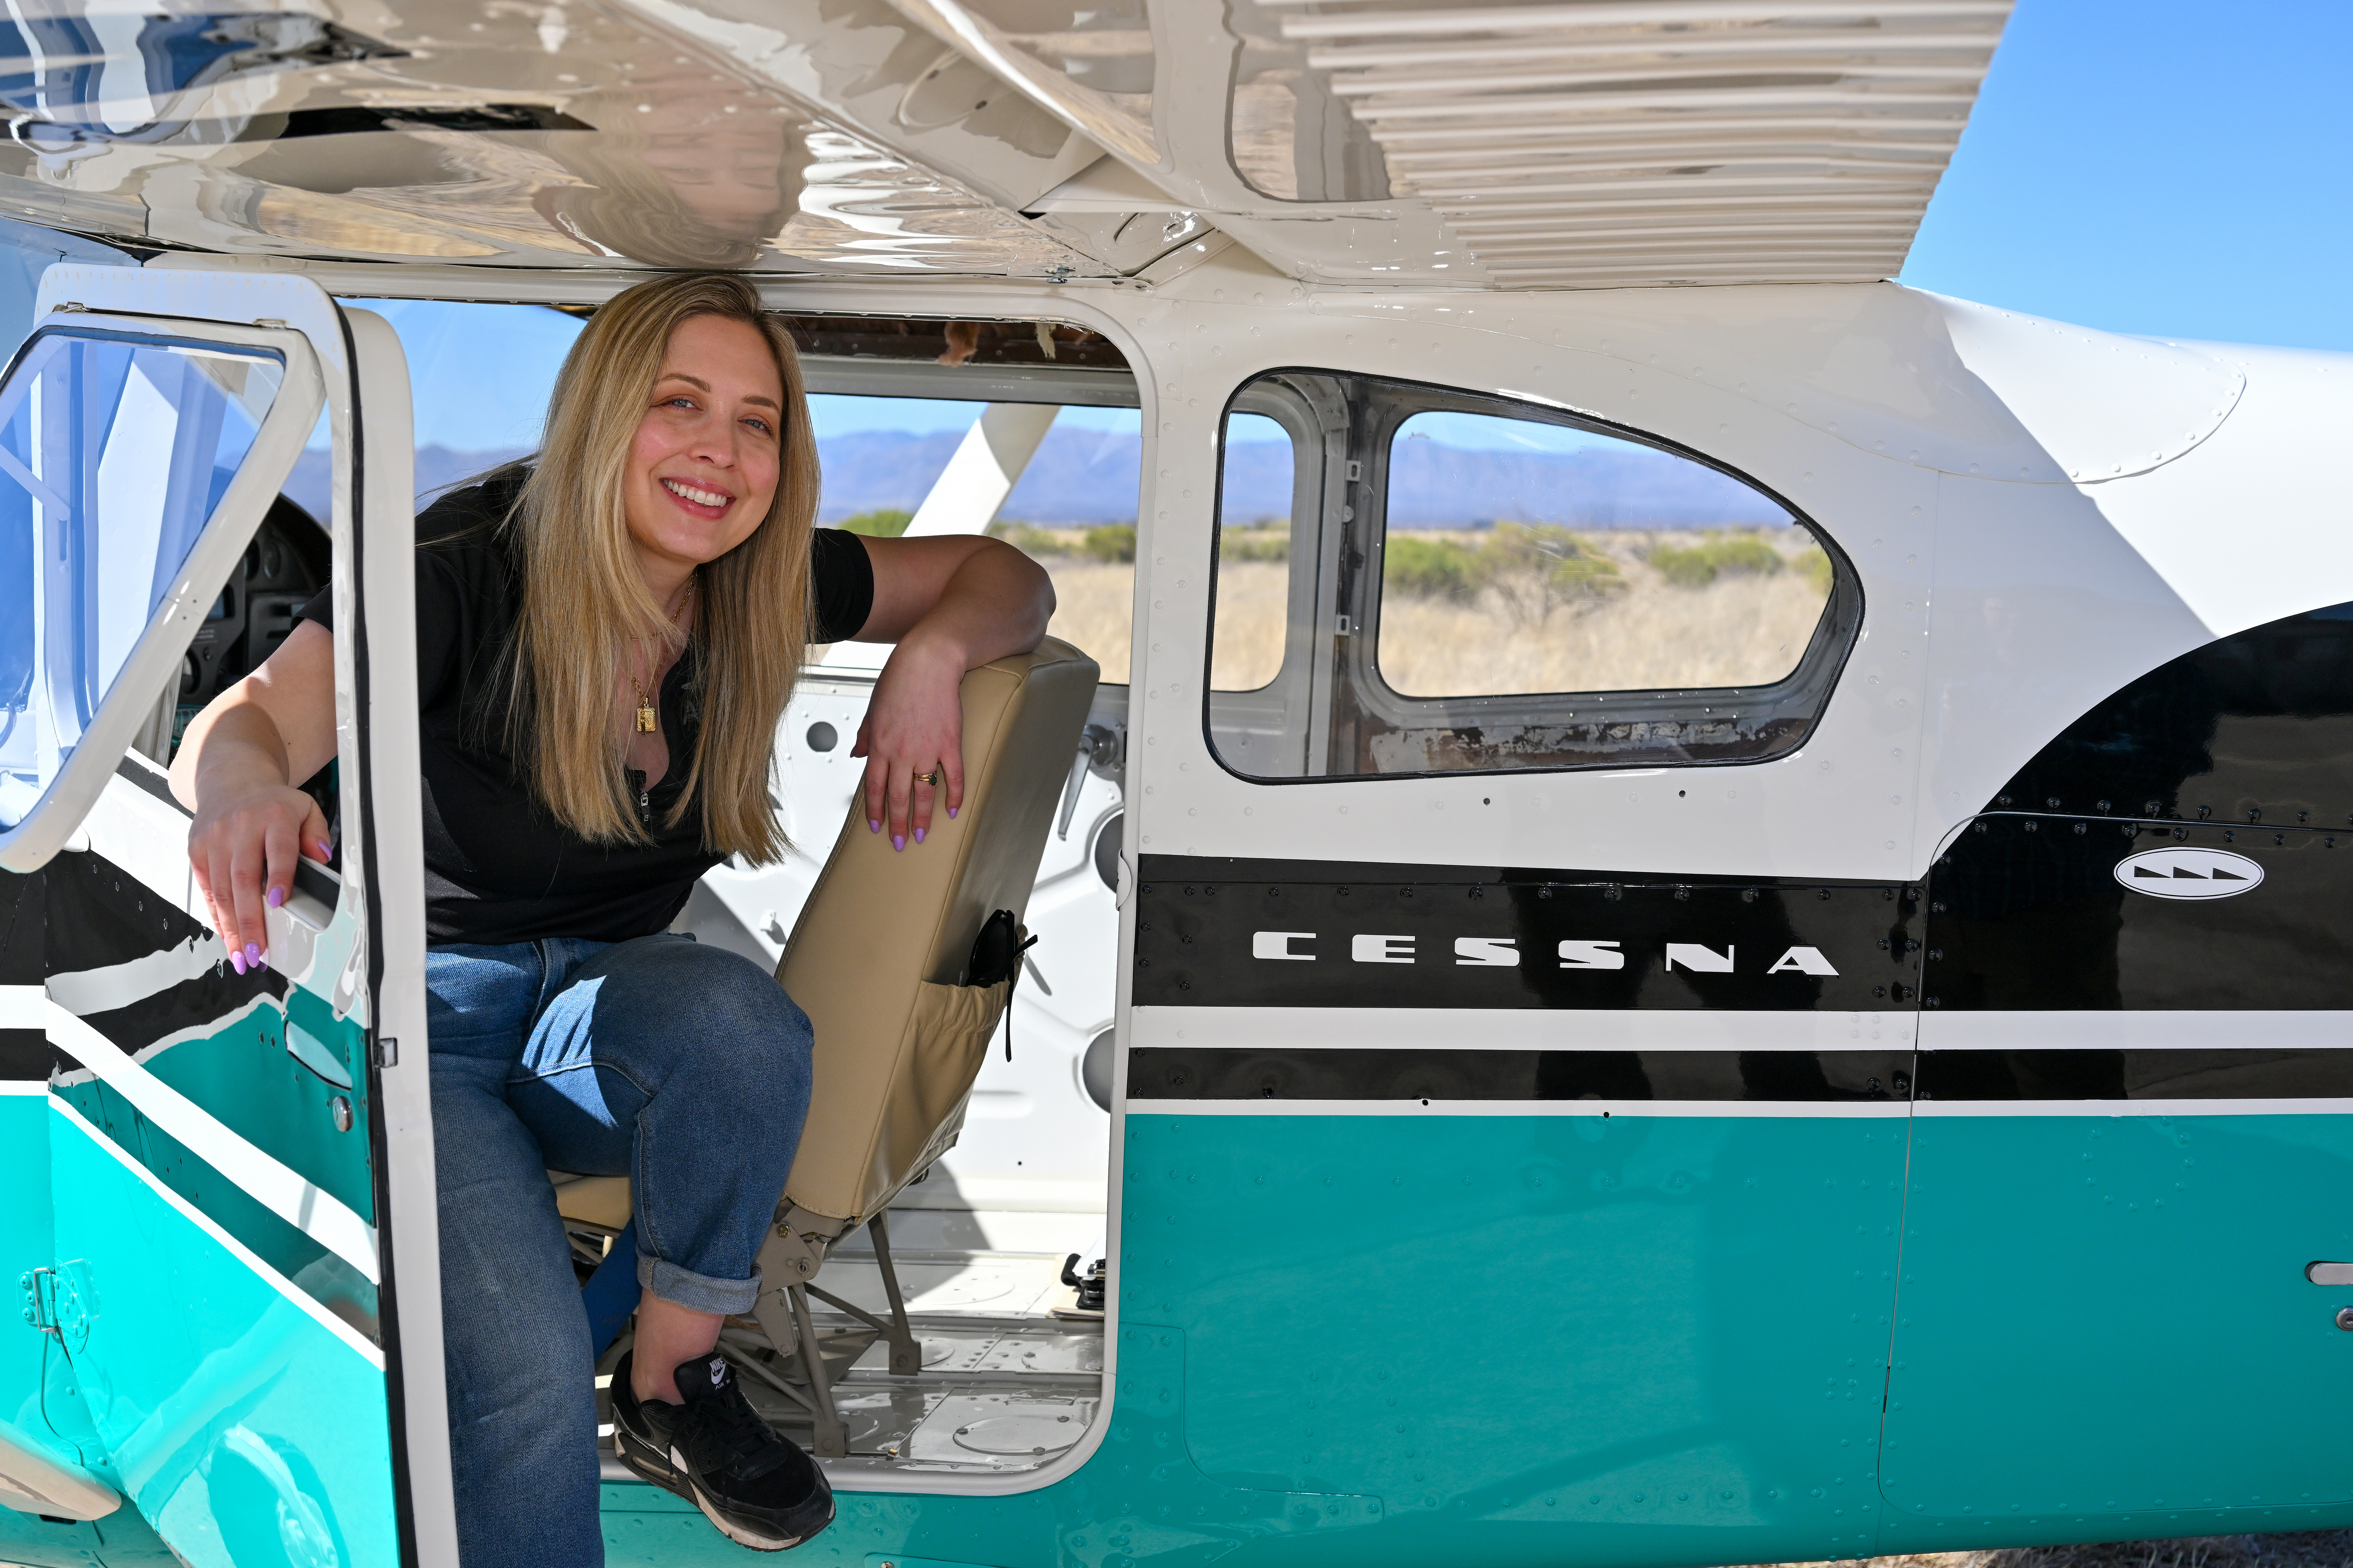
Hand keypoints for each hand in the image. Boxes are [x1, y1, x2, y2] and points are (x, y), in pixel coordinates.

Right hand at [188, 781, 330, 973]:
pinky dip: (216, 916)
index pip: (278, 850)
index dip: (278, 877)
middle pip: (244, 879)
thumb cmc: (272, 803)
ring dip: (232, 927)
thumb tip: (321, 858)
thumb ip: (316, 833)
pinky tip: (227, 935)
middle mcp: (240, 827)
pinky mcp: (197, 851)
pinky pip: (207, 889)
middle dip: (250, 920)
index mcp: (273, 816)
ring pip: (222, 890)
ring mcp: (214, 839)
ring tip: (242, 954)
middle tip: (257, 950)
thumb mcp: (305, 808)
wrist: (232, 782)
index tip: (278, 902)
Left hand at [852, 633, 965, 850]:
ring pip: (923, 792)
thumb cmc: (900, 679)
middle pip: (898, 797)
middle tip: (899, 842)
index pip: (875, 787)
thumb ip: (865, 735)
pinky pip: (953, 776)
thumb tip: (857, 755)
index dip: (875, 810)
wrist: (928, 661)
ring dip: (921, 818)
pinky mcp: (950, 743)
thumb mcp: (873, 708)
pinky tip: (952, 810)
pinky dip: (954, 795)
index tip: (877, 826)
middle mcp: (901, 752)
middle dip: (897, 823)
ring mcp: (927, 750)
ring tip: (922, 835)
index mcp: (880, 744)